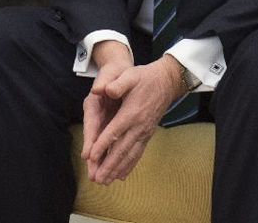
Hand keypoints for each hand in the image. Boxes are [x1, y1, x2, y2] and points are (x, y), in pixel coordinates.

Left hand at [84, 54, 185, 184]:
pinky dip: (130, 165)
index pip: (114, 132)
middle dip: (108, 165)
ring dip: (118, 168)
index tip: (91, 157)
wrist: (166, 82)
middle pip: (121, 149)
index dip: (102, 145)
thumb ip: (117, 83)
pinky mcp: (147, 134)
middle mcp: (138, 126)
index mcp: (131, 113)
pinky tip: (122, 175)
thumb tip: (103, 90)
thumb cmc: (144, 77)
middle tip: (97, 179)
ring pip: (130, 154)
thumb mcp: (130, 75)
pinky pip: (138, 153)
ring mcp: (144, 132)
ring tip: (107, 181)